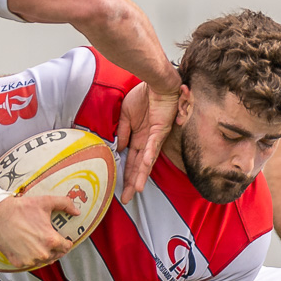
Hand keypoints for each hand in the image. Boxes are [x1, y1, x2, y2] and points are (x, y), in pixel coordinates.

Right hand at [0, 191, 81, 270]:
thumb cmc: (21, 208)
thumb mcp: (45, 202)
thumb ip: (65, 204)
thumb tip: (77, 211)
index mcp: (51, 240)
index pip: (66, 248)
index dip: (66, 242)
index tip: (64, 240)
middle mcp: (41, 253)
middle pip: (56, 256)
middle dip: (55, 249)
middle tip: (50, 240)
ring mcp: (29, 260)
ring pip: (43, 261)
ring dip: (43, 254)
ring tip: (39, 244)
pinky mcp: (18, 262)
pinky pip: (29, 263)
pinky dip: (30, 257)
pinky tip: (27, 248)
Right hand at [114, 80, 185, 204]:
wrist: (155, 82)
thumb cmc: (143, 96)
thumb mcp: (125, 115)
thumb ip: (123, 132)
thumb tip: (119, 149)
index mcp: (139, 138)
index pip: (132, 161)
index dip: (126, 175)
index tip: (120, 189)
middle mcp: (148, 141)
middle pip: (139, 166)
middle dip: (133, 183)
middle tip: (126, 199)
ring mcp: (155, 137)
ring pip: (147, 160)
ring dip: (142, 175)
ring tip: (137, 189)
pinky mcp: (161, 129)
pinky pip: (154, 144)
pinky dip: (149, 155)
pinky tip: (145, 166)